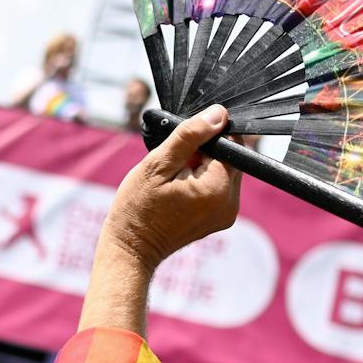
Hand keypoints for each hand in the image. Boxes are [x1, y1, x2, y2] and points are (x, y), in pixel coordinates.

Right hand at [99, 105, 241, 272]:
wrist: (132, 248)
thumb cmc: (137, 208)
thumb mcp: (158, 164)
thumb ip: (190, 135)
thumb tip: (219, 114)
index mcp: (217, 188)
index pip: (230, 144)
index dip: (206, 137)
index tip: (182, 148)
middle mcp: (229, 203)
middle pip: (230, 158)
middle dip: (205, 153)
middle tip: (175, 166)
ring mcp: (227, 214)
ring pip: (225, 172)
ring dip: (203, 167)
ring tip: (175, 180)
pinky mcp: (221, 219)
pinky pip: (219, 188)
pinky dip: (203, 182)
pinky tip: (180, 190)